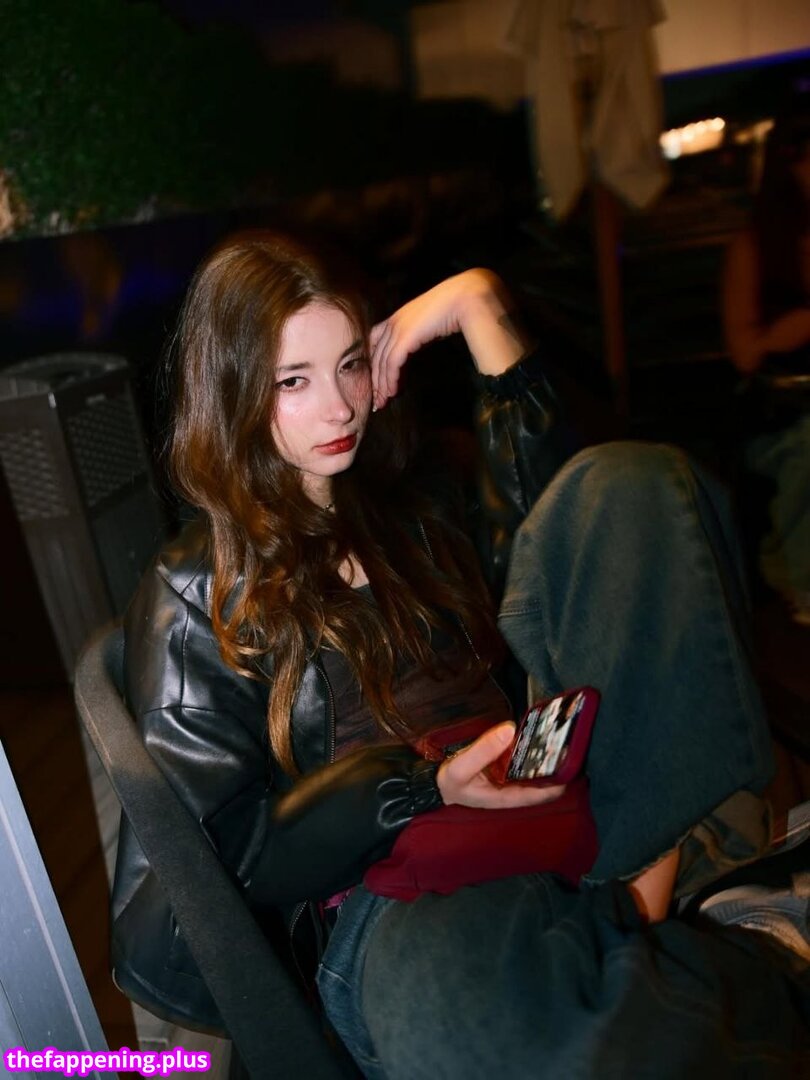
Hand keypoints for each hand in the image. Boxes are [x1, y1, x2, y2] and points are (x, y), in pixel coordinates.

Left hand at [370, 269, 528, 408]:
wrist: (462, 298)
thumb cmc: (451, 308)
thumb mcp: (428, 323)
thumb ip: (418, 335)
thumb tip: (419, 347)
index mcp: (396, 318)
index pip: (376, 345)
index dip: (375, 365)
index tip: (379, 383)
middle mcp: (393, 323)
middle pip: (376, 356)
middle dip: (376, 380)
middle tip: (377, 400)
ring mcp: (397, 329)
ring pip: (382, 362)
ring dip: (383, 384)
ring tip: (384, 401)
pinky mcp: (405, 337)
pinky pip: (392, 363)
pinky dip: (391, 379)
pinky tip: (393, 391)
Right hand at [436, 722, 565, 809]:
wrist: (437, 784)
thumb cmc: (450, 783)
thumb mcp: (461, 769)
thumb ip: (483, 750)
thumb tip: (510, 730)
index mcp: (505, 797)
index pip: (536, 795)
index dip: (555, 786)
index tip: (570, 771)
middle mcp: (511, 788)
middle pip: (538, 780)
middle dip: (553, 766)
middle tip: (568, 746)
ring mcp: (508, 776)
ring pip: (531, 767)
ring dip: (543, 755)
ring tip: (559, 738)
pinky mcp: (502, 764)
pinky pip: (520, 756)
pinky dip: (528, 747)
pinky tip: (537, 734)